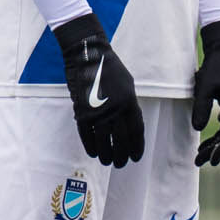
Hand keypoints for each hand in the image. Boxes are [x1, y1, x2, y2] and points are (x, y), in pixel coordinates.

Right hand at [54, 13, 143, 167]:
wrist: (88, 55)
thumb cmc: (109, 68)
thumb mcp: (128, 85)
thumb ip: (130, 104)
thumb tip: (130, 123)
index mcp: (130, 102)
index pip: (136, 131)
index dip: (136, 146)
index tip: (135, 157)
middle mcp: (116, 109)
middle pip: (121, 140)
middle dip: (122, 155)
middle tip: (121, 164)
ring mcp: (98, 111)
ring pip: (104, 141)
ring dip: (106, 154)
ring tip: (107, 162)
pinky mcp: (82, 111)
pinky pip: (87, 134)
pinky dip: (91, 146)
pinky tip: (94, 153)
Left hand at [192, 19, 219, 166]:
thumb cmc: (215, 68)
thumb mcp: (205, 86)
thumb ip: (201, 107)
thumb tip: (197, 128)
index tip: (211, 160)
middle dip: (214, 150)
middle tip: (198, 162)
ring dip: (214, 143)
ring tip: (199, 155)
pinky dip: (216, 134)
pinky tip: (207, 142)